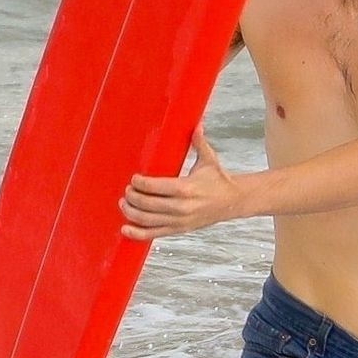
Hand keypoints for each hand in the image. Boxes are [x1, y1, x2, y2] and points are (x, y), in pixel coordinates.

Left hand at [120, 124, 240, 239]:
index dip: (140, 183)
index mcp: (186, 188)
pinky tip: (126, 228)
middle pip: (147, 204)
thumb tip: (196, 123)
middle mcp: (181, 207)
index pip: (155, 187)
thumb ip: (199, 142)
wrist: (233, 202)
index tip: (134, 178)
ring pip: (147, 220)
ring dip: (131, 212)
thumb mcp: (209, 160)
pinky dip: (138, 233)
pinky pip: (154, 234)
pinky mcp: (179, 229)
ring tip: (124, 203)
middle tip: (127, 190)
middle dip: (133, 197)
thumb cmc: (219, 180)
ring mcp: (179, 221)